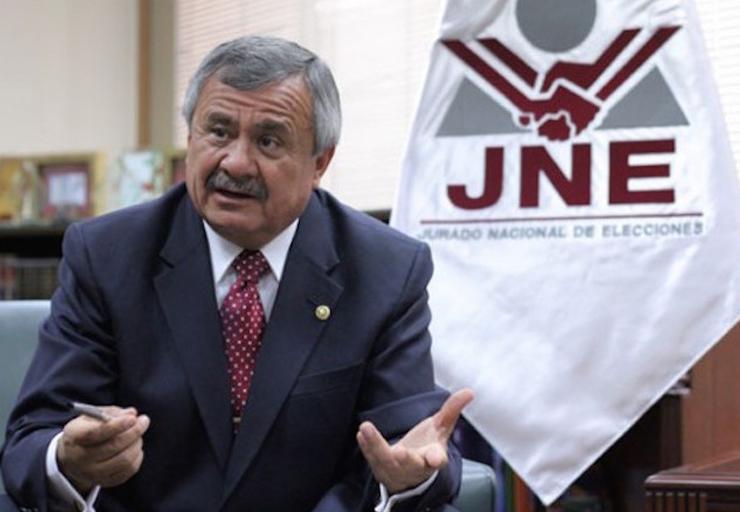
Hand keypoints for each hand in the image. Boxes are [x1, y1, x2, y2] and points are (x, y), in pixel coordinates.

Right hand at [57, 405, 150, 493]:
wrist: (73, 456)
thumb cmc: (87, 430)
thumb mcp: (93, 416)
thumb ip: (112, 412)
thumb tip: (131, 413)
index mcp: (73, 436)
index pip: (95, 433)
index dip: (116, 425)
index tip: (133, 418)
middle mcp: (79, 458)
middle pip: (113, 446)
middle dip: (134, 431)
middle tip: (144, 420)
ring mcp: (91, 473)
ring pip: (124, 460)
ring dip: (136, 444)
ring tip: (138, 435)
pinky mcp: (104, 481)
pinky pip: (128, 470)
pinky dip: (137, 456)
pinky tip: (135, 447)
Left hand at [356, 389, 473, 493]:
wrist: (409, 474)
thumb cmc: (427, 448)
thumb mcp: (440, 430)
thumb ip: (451, 411)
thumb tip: (469, 392)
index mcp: (432, 457)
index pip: (437, 460)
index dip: (436, 459)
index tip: (435, 459)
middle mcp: (414, 465)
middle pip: (409, 463)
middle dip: (404, 459)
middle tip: (399, 452)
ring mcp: (395, 468)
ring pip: (385, 460)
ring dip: (375, 445)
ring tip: (366, 428)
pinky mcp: (379, 466)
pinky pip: (371, 457)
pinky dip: (366, 446)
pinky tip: (362, 432)